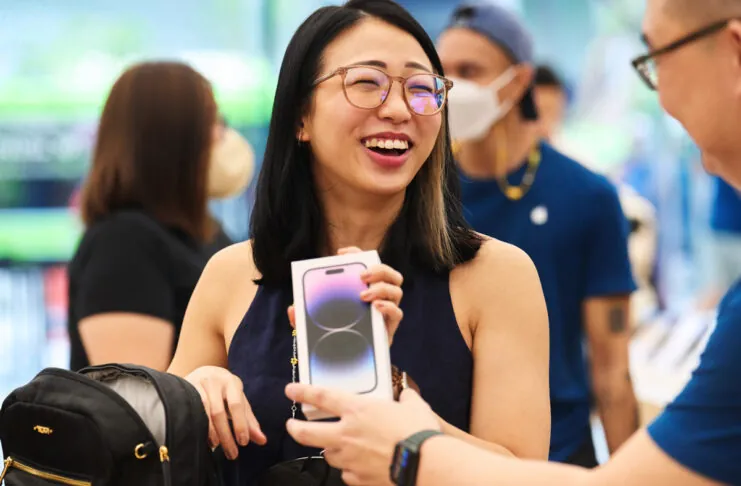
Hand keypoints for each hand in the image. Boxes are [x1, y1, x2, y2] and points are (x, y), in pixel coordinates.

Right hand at [185, 366, 266, 459]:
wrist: (203, 371)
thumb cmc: (225, 390)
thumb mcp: (239, 400)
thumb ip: (249, 420)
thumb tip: (263, 441)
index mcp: (231, 383)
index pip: (236, 405)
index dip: (240, 424)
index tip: (243, 442)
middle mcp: (214, 382)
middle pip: (218, 412)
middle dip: (226, 435)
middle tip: (232, 453)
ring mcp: (197, 385)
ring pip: (202, 412)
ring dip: (210, 432)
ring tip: (216, 446)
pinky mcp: (184, 390)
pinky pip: (189, 410)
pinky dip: (196, 426)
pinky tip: (200, 437)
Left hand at [285, 383, 439, 485]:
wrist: (425, 463)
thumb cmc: (418, 432)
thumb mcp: (414, 407)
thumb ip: (407, 400)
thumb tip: (408, 397)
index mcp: (357, 410)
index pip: (322, 397)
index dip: (303, 392)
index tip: (291, 390)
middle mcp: (347, 434)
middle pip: (307, 433)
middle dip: (294, 429)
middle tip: (291, 426)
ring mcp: (350, 459)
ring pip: (328, 455)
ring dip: (330, 450)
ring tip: (335, 448)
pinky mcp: (358, 478)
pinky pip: (347, 474)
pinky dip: (350, 470)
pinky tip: (358, 467)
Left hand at [288, 246, 403, 345]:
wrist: (346, 366)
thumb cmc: (335, 339)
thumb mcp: (316, 326)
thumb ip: (304, 317)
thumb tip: (292, 308)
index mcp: (363, 290)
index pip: (367, 265)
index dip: (358, 254)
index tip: (342, 252)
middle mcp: (378, 298)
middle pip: (390, 274)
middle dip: (378, 269)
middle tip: (362, 275)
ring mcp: (386, 313)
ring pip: (397, 290)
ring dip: (382, 288)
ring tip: (365, 295)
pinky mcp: (389, 329)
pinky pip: (398, 314)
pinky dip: (388, 307)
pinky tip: (375, 308)